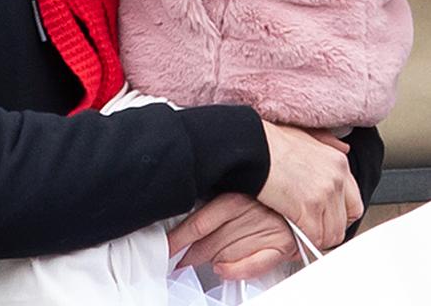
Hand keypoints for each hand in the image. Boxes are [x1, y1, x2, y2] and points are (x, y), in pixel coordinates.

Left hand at [169, 193, 297, 278]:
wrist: (298, 205)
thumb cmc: (262, 200)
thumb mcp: (235, 193)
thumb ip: (212, 208)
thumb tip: (184, 227)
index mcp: (233, 199)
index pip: (197, 224)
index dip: (178, 240)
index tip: (166, 248)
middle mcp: (248, 215)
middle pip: (208, 243)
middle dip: (190, 254)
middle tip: (178, 259)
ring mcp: (266, 232)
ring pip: (226, 255)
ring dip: (211, 260)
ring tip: (202, 259)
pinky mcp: (281, 247)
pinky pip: (254, 265)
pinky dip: (236, 270)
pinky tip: (223, 270)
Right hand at [256, 120, 361, 249]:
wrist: (248, 145)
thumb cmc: (266, 141)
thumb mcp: (303, 135)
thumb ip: (327, 143)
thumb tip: (342, 146)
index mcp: (338, 162)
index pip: (353, 202)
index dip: (338, 214)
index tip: (325, 217)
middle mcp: (337, 179)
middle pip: (345, 221)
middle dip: (328, 228)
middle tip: (311, 227)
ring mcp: (324, 195)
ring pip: (332, 233)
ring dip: (316, 237)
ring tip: (300, 232)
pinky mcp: (308, 209)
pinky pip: (314, 237)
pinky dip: (303, 240)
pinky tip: (292, 232)